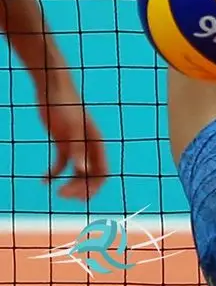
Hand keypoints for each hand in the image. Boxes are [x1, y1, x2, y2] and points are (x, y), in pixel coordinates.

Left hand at [37, 75, 108, 200]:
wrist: (52, 89)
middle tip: (62, 194)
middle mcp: (88, 147)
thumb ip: (78, 151)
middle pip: (91, 175)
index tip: (77, 196)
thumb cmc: (64, 106)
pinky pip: (61, 164)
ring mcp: (75, 145)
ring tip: (57, 192)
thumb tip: (84, 172)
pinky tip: (43, 181)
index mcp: (96, 144)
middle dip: (80, 187)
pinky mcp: (63, 142)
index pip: (102, 172)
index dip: (93, 186)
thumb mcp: (70, 130)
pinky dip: (54, 174)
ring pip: (78, 172)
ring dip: (69, 183)